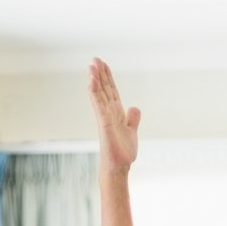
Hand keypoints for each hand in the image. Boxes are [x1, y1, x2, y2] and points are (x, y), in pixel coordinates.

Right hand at [89, 59, 141, 173]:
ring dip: (95, 80)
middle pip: (104, 89)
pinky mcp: (104, 123)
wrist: (119, 167)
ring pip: (99, 94)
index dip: (108, 78)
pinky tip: (92, 82)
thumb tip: (134, 107)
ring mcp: (105, 117)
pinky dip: (95, 93)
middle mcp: (108, 113)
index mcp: (115, 113)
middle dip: (100, 74)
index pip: (111, 91)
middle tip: (95, 59)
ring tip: (91, 65)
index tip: (103, 64)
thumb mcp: (131, 131)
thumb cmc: (122, 152)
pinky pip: (99, 105)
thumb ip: (132, 119)